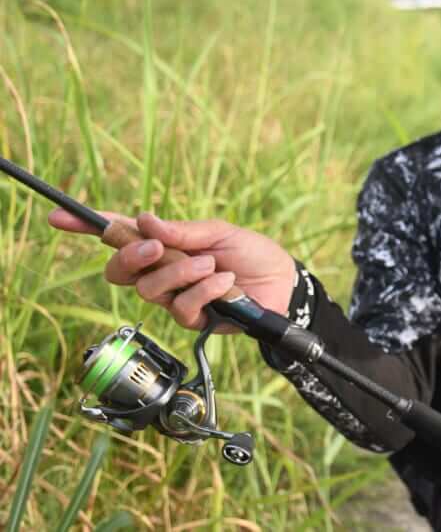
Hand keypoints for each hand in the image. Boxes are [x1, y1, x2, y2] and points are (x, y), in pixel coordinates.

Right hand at [48, 209, 296, 330]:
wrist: (284, 282)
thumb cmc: (252, 253)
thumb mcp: (220, 232)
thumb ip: (183, 230)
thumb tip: (143, 219)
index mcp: (165, 245)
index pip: (120, 236)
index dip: (89, 227)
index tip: (60, 218)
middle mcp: (161, 273)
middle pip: (118, 271)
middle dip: (131, 257)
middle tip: (156, 247)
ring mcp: (174, 298)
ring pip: (150, 289)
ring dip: (180, 273)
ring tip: (210, 265)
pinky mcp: (192, 319)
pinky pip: (181, 308)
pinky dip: (204, 290)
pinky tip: (225, 282)